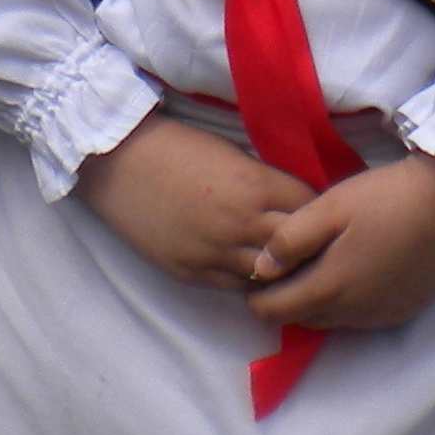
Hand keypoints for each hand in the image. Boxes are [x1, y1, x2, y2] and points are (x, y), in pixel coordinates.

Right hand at [75, 114, 313, 291]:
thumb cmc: (175, 147)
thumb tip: (294, 201)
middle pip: (298, 247)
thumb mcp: (231, 154)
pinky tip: (251, 269)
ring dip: (279, 269)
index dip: (317, 209)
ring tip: (284, 262)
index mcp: (255, 185)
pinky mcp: (192, 272)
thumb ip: (264, 182)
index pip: (311, 207)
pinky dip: (249, 279)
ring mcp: (216, 253)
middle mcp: (241, 223)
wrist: (118, 163)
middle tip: (311, 242)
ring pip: (270, 276)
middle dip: (307, 244)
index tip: (317, 209)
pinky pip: (236, 287)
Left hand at [246, 154, 434, 333]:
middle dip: (287, 300)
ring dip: (319, 302)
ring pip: (333, 321)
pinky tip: (356, 270)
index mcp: (330, 288)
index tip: (256, 273)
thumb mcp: (330, 207)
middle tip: (287, 265)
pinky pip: (362, 317)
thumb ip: (290, 239)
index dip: (256, 297)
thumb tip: (260, 269)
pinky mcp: (405, 310)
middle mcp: (354, 313)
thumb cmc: (386, 197)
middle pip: (303, 319)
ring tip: (321, 265)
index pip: (274, 312)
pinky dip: (349, 302)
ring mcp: (382, 315)